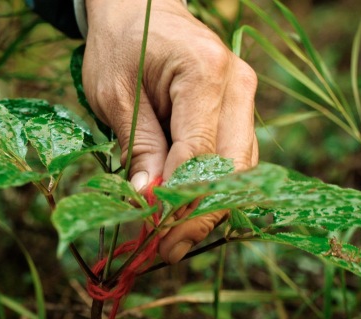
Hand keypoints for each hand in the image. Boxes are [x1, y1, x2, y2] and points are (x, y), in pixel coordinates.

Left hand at [83, 0, 258, 262]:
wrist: (140, 9)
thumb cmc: (121, 45)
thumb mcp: (115, 94)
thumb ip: (138, 145)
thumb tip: (149, 200)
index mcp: (206, 73)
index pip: (201, 154)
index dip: (178, 201)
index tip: (152, 236)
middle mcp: (239, 86)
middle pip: (232, 169)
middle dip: (199, 216)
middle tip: (166, 252)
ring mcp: (245, 98)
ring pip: (240, 171)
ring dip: (208, 210)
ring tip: (173, 243)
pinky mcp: (239, 112)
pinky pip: (235, 160)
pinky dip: (212, 191)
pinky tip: (187, 215)